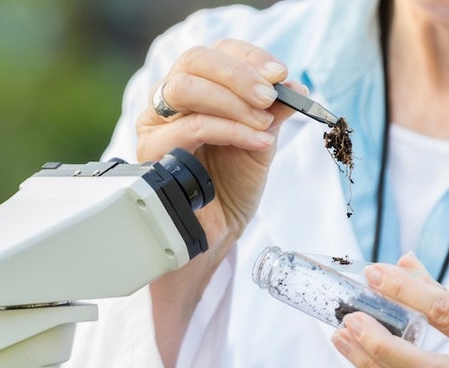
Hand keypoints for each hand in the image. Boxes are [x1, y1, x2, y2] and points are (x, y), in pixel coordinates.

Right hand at [139, 39, 301, 367]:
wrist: (216, 233)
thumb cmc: (231, 187)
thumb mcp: (261, 139)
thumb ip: (273, 110)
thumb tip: (296, 86)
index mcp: (193, 91)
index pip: (214, 53)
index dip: (248, 58)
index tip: (280, 75)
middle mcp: (168, 103)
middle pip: (193, 60)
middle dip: (239, 74)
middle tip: (270, 94)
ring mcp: (155, 125)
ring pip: (184, 87)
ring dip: (232, 101)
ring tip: (262, 124)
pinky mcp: (152, 152)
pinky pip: (189, 127)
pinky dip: (230, 129)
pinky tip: (256, 142)